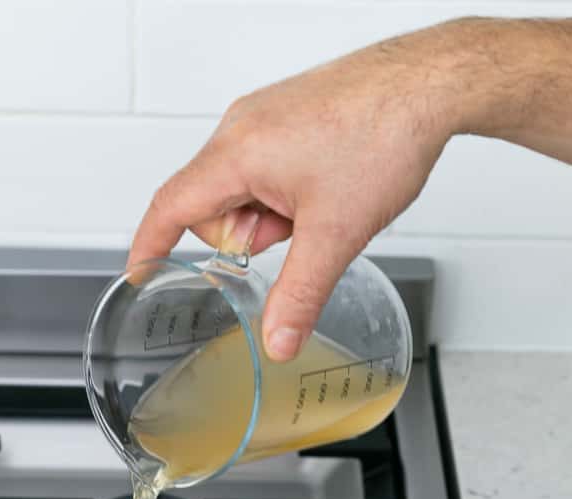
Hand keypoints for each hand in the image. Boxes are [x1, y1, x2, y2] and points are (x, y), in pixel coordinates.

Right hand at [127, 24, 462, 360]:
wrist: (432, 83)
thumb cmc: (384, 134)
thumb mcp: (335, 235)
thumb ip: (297, 296)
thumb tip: (275, 341)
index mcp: (237, 153)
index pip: (170, 207)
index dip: (149, 246)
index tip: (140, 273)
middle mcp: (242, 127)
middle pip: (212, 205)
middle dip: (249, 235)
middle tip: (295, 233)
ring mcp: (265, 118)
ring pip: (244, 189)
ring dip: (274, 213)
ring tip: (320, 205)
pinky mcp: (288, 115)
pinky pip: (267, 167)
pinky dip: (287, 192)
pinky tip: (327, 188)